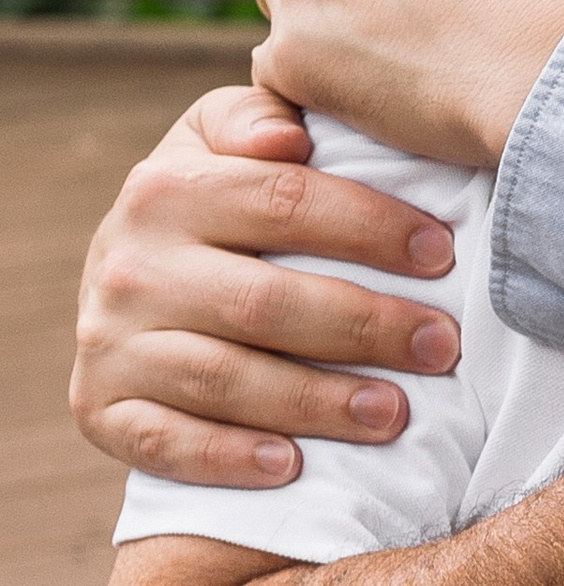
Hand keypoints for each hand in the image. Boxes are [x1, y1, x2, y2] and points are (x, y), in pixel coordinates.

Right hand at [72, 87, 463, 484]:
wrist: (127, 282)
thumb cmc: (213, 208)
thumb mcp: (220, 143)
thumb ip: (255, 118)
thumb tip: (291, 134)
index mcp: (164, 188)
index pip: (282, 201)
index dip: (369, 227)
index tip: (442, 254)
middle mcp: (128, 265)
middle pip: (262, 301)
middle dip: (364, 326)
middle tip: (442, 346)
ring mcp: (109, 342)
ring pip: (223, 378)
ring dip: (316, 402)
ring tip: (395, 413)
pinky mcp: (99, 410)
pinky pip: (165, 444)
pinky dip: (228, 458)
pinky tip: (291, 466)